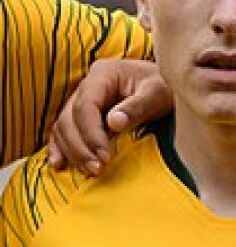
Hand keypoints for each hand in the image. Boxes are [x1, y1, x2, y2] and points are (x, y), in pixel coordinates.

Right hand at [48, 60, 172, 173]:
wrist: (165, 84)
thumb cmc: (164, 86)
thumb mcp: (158, 93)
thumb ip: (137, 107)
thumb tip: (113, 123)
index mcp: (103, 75)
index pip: (86, 106)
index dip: (91, 134)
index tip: (105, 156)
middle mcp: (87, 86)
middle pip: (69, 119)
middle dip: (81, 147)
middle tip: (97, 169)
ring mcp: (81, 99)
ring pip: (64, 127)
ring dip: (73, 151)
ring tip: (90, 171)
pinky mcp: (83, 115)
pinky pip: (64, 131)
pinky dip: (61, 147)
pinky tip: (59, 164)